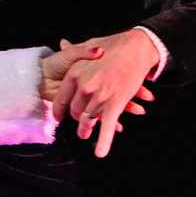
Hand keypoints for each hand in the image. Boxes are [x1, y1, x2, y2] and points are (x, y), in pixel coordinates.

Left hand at [48, 32, 158, 158]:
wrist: (136, 46)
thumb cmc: (112, 44)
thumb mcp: (88, 45)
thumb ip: (73, 49)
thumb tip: (62, 43)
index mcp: (74, 75)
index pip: (62, 100)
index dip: (60, 111)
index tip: (59, 117)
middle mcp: (84, 87)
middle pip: (75, 112)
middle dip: (76, 119)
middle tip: (79, 122)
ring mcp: (99, 97)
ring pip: (89, 120)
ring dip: (87, 129)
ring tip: (85, 135)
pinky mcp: (115, 104)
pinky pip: (107, 126)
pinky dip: (104, 141)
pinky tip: (100, 153)